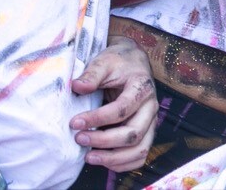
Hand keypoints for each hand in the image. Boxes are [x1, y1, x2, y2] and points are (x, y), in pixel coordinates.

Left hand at [69, 38, 157, 171]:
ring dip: (113, 158)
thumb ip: (91, 74)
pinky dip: (123, 163)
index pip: (122, 109)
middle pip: (133, 133)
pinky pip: (140, 155)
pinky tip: (103, 161)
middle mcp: (151, 106)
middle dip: (104, 141)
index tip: (74, 122)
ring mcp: (150, 121)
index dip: (97, 119)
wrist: (132, 61)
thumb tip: (77, 87)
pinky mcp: (145, 131)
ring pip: (139, 149)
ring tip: (89, 157)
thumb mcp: (104, 61)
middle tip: (79, 139)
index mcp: (142, 87)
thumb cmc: (118, 62)